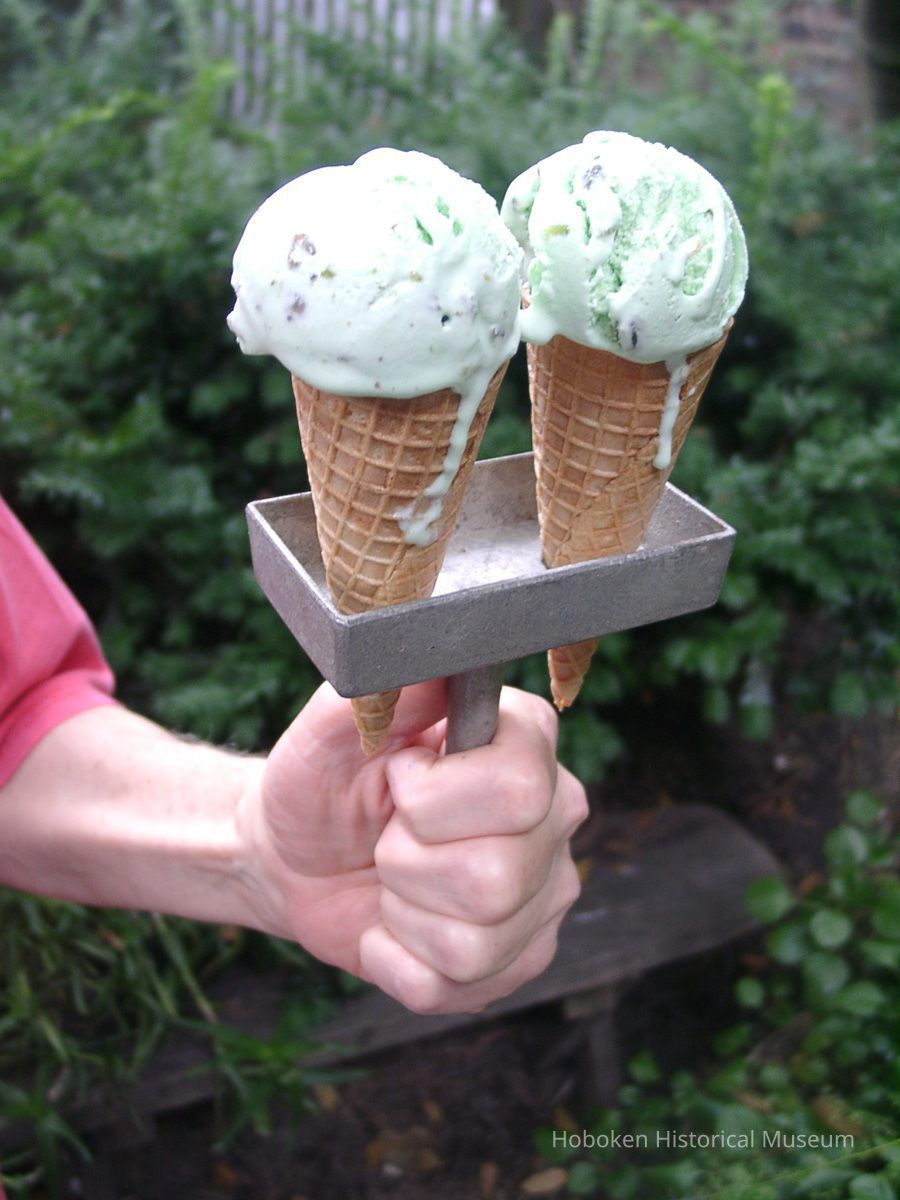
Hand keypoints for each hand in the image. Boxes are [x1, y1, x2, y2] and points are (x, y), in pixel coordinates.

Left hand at [239, 680, 587, 1013]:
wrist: (295, 856)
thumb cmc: (322, 781)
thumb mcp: (334, 723)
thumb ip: (385, 684)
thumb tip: (437, 654)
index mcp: (524, 742)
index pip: (519, 784)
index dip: (433, 796)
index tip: (400, 776)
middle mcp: (553, 815)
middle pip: (498, 873)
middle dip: (406, 861)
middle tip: (388, 835)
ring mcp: (543, 894)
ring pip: (478, 939)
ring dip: (402, 911)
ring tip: (390, 879)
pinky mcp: (517, 960)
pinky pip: (457, 987)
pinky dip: (396, 960)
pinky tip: (390, 927)